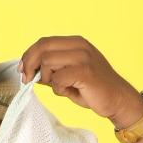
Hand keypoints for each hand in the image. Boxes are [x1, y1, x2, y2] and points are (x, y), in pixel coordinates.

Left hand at [17, 36, 141, 124]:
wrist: (118, 100)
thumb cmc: (93, 90)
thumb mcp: (70, 77)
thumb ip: (53, 71)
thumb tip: (30, 72)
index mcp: (76, 43)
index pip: (44, 42)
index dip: (29, 55)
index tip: (23, 70)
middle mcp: (79, 45)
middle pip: (42, 47)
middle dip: (29, 64)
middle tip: (27, 80)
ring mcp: (83, 57)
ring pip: (47, 62)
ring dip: (47, 79)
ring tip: (59, 88)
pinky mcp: (85, 72)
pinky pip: (58, 79)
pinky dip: (58, 89)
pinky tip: (68, 92)